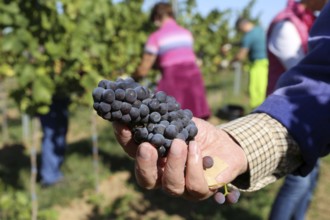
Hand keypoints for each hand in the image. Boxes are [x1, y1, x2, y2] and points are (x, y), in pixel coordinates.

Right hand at [112, 117, 247, 201]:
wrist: (224, 143)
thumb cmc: (196, 132)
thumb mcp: (179, 120)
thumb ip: (162, 116)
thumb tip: (140, 97)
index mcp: (154, 158)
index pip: (133, 152)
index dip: (125, 139)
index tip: (121, 123)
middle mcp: (164, 176)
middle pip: (146, 180)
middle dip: (144, 164)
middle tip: (147, 146)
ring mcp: (182, 186)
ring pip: (171, 186)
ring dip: (174, 163)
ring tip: (180, 142)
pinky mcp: (202, 190)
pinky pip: (195, 186)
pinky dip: (194, 165)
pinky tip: (196, 147)